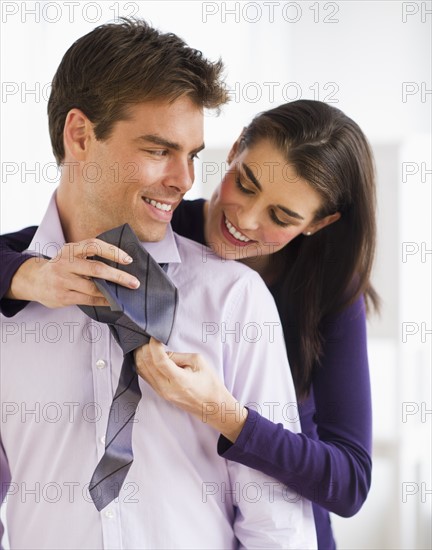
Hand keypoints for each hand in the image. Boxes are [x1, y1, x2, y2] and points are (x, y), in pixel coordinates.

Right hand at [8, 238, 139, 307]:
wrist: (35, 281)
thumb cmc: (62, 267)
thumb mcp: (72, 255)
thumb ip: (91, 256)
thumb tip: (121, 263)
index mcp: (70, 249)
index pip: (94, 245)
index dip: (113, 252)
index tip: (128, 260)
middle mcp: (65, 263)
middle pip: (97, 269)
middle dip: (119, 276)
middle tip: (134, 282)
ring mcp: (63, 281)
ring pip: (94, 287)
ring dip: (112, 291)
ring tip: (125, 292)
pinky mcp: (62, 296)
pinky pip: (88, 300)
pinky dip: (103, 300)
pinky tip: (112, 300)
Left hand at [134, 338, 247, 441]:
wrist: (212, 406)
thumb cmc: (209, 384)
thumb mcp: (198, 363)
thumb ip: (178, 356)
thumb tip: (162, 351)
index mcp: (179, 380)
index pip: (159, 361)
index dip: (154, 346)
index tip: (155, 336)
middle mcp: (166, 388)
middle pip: (146, 364)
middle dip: (145, 348)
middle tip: (149, 338)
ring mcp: (161, 392)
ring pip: (142, 370)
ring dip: (141, 355)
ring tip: (147, 345)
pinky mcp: (159, 393)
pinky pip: (145, 376)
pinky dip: (142, 364)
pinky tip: (146, 356)